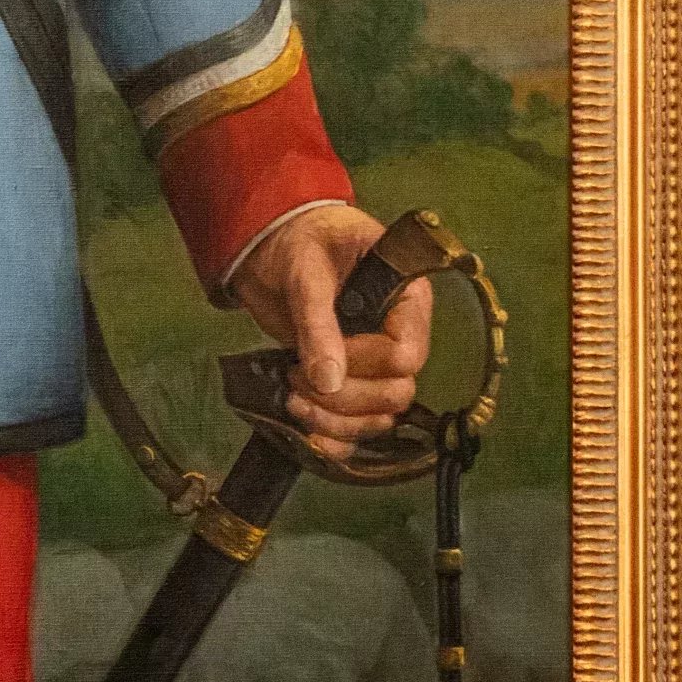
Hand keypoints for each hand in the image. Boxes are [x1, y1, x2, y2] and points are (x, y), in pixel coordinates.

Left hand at [228, 203, 432, 469]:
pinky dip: (334, 437)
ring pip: (380, 417)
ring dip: (335, 420)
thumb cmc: (300, 244)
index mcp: (407, 300)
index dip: (364, 363)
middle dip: (345, 396)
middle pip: (396, 393)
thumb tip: (327, 381)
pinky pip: (358, 427)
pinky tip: (306, 432)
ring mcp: (376, 365)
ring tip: (292, 398)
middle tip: (296, 376)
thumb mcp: (307, 274)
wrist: (274, 248)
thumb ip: (318, 324)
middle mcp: (400, 336)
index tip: (321, 352)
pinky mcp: (351, 383)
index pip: (407, 355)